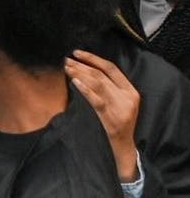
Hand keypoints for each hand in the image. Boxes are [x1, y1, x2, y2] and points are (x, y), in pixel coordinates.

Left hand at [65, 49, 139, 182]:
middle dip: (82, 65)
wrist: (122, 144)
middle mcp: (127, 96)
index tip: (77, 53)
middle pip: (101, 75)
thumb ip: (110, 86)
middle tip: (66, 60)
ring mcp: (120, 107)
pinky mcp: (111, 117)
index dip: (93, 58)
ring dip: (80, 74)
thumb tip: (86, 67)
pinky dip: (85, 89)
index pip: (111, 68)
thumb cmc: (117, 121)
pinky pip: (96, 100)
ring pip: (98, 84)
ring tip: (67, 68)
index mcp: (131, 90)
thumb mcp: (120, 101)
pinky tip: (74, 82)